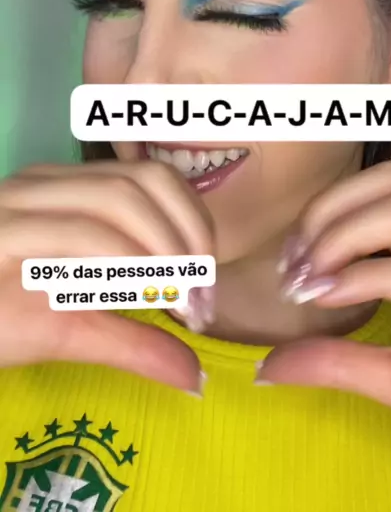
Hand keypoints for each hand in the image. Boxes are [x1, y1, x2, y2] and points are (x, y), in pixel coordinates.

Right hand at [0, 160, 213, 393]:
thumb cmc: (0, 318)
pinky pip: (78, 232)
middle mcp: (47, 183)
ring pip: (116, 200)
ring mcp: (20, 201)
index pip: (154, 178)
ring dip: (162, 250)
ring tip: (178, 300)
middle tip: (200, 294)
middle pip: (144, 183)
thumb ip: (137, 343)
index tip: (207, 275)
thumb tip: (196, 375)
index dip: (194, 220)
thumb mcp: (78, 329)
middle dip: (187, 236)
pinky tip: (135, 295)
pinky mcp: (2, 230)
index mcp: (70, 189)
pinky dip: (122, 262)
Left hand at [256, 161, 390, 458]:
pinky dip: (370, 276)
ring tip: (311, 275)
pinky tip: (331, 295)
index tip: (290, 259)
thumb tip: (266, 366)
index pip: (383, 191)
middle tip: (295, 261)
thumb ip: (337, 360)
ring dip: (347, 232)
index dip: (328, 209)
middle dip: (331, 209)